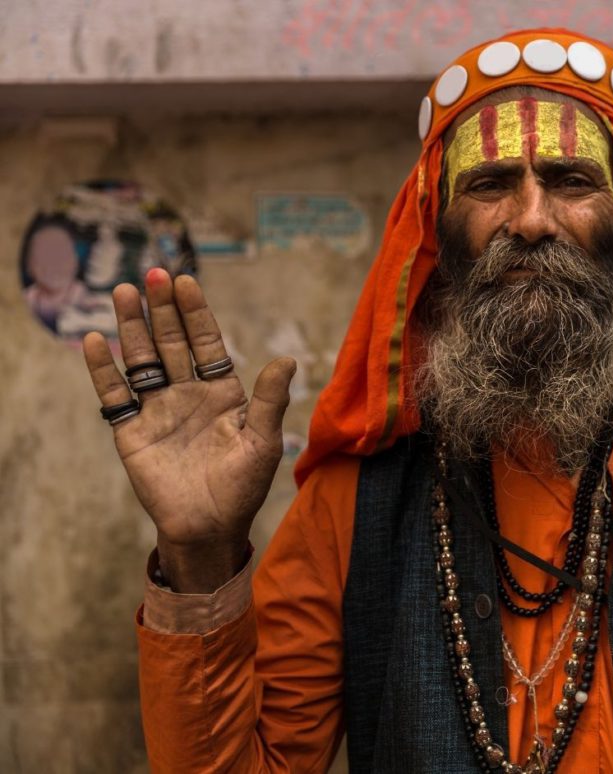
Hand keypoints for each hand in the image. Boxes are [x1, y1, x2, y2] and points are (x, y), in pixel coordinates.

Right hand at [84, 269, 294, 591]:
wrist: (210, 527)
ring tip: (124, 292)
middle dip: (163, 310)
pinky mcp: (132, 432)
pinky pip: (115, 396)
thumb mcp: (263, 441)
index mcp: (221, 393)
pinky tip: (95, 341)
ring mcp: (158, 410)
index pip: (206, 344)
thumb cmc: (243, 487)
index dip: (196, 314)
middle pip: (172, 343)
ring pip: (142, 360)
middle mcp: (187, 394)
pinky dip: (104, 370)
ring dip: (132, 328)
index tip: (186, 282)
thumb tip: (288, 359)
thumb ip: (270, 400)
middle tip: (153, 275)